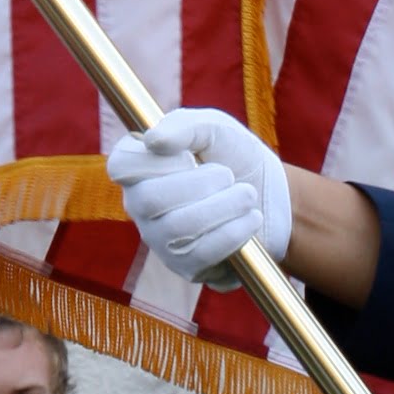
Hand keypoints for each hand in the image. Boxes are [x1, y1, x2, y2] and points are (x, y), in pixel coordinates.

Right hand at [109, 109, 291, 283]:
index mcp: (139, 168)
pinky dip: (234, 232)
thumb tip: (153, 140)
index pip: (120, 167)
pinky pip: (202, 255)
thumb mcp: (215, 128)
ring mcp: (161, 240)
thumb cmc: (234, 155)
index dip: (154, 161)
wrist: (272, 196)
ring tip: (247, 194)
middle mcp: (141, 206)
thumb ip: (185, 127)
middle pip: (148, 201)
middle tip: (228, 175)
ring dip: (224, 206)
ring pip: (178, 229)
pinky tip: (250, 218)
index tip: (187, 156)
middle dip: (199, 184)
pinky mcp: (187, 267)